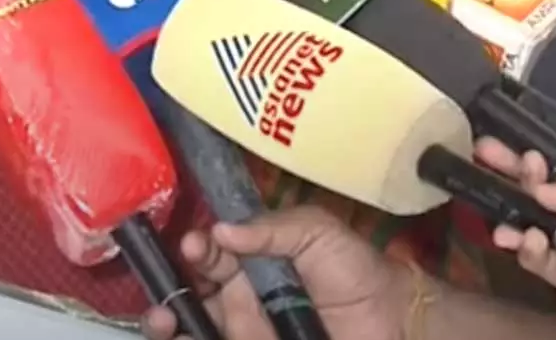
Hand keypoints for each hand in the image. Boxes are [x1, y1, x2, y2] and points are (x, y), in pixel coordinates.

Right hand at [139, 206, 411, 339]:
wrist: (393, 320)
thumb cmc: (354, 270)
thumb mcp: (316, 232)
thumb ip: (271, 227)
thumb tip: (221, 228)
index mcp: (251, 261)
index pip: (209, 253)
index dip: (196, 248)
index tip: (194, 245)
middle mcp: (240, 298)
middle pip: (190, 294)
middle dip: (169, 290)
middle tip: (164, 295)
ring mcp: (246, 330)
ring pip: (195, 327)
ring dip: (168, 325)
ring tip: (162, 322)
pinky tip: (182, 337)